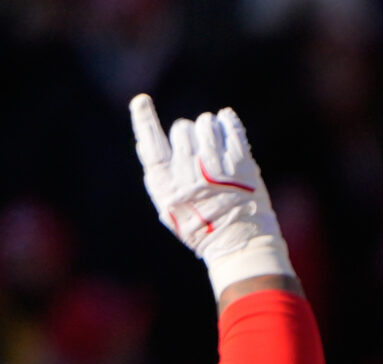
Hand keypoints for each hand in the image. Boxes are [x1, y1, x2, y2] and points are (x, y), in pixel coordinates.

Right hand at [130, 95, 292, 296]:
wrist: (240, 244)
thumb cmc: (202, 229)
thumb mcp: (170, 209)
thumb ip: (159, 178)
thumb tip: (143, 143)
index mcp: (166, 185)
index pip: (150, 144)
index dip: (143, 120)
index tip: (141, 101)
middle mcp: (189, 173)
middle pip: (180, 129)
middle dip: (187, 133)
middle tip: (196, 148)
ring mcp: (216, 166)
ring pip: (205, 123)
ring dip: (208, 126)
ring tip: (213, 141)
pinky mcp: (240, 164)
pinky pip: (230, 127)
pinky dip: (227, 122)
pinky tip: (226, 121)